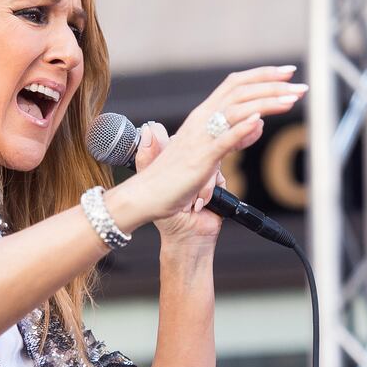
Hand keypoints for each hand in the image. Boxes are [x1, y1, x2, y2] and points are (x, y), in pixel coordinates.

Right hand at [126, 66, 305, 224]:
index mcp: (201, 117)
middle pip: (239, 91)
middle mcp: (200, 121)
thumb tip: (256, 124)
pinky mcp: (200, 159)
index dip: (261, 75)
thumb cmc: (175, 178)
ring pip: (236, 110)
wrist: (147, 196)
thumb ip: (232, 138)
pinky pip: (223, 139)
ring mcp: (200, 139)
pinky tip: (259, 120)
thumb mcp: (210, 153)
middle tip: (299, 86)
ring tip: (291, 100)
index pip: (234, 85)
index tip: (286, 74)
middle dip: (272, 85)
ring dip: (266, 102)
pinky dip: (241, 128)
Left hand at [135, 122, 231, 248]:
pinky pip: (220, 177)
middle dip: (192, 170)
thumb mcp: (151, 183)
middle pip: (199, 150)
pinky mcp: (219, 184)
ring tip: (190, 201)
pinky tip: (201, 203)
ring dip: (200, 185)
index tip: (178, 163)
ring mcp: (206, 172)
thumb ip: (147, 156)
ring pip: (211, 163)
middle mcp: (191, 163)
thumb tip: (149, 129)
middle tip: (184, 186)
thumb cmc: (167, 213)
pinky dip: (209, 190)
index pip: (180, 140)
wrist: (185, 237)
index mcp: (173, 159)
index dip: (181, 149)